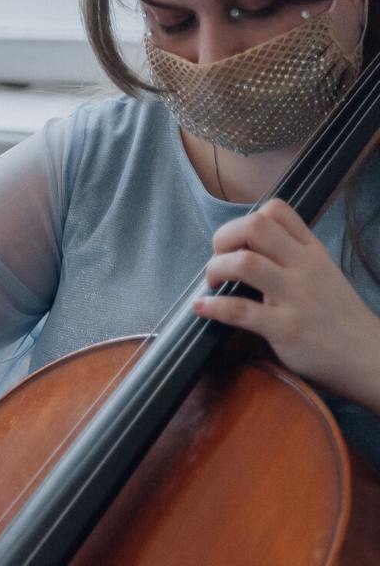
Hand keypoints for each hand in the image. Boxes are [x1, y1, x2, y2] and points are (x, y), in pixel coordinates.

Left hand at [195, 199, 379, 409]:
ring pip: (244, 263)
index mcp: (312, 251)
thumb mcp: (322, 275)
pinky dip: (213, 306)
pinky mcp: (285, 327)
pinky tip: (202, 307)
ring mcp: (296, 296)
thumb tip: (248, 252)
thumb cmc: (338, 317)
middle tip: (219, 260)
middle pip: (255, 227)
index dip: (244, 221)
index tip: (235, 244)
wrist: (369, 355)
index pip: (277, 210)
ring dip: (215, 269)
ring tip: (212, 283)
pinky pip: (239, 310)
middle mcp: (304, 266)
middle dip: (223, 238)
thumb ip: (292, 259)